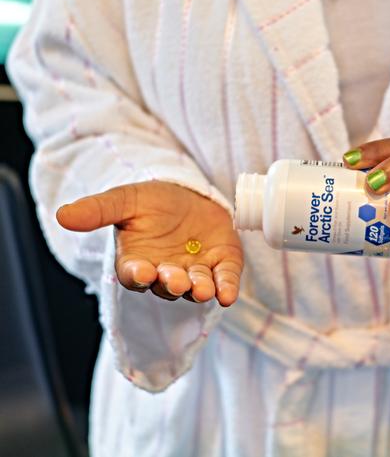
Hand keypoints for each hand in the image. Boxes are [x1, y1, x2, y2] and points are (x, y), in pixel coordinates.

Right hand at [56, 181, 242, 304]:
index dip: (138, 274)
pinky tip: (228, 294)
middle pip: (167, 285)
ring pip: (196, 286)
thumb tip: (62, 214)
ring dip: (199, 289)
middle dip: (172, 283)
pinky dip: (227, 288)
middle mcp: (166, 272)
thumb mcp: (125, 200)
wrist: (188, 193)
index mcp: (139, 261)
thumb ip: (98, 210)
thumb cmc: (152, 201)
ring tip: (202, 289)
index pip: (135, 275)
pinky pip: (224, 280)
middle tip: (176, 280)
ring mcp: (196, 270)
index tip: (141, 270)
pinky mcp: (222, 264)